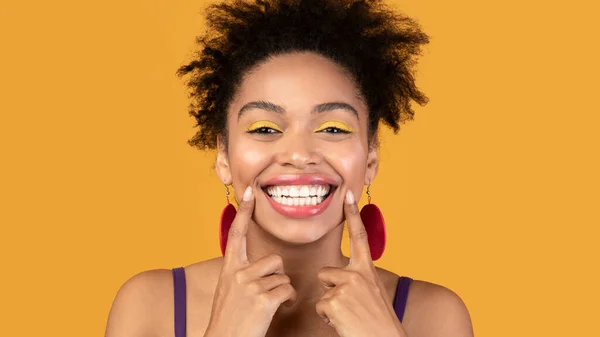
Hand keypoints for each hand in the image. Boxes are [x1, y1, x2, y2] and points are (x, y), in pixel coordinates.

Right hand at [204, 186, 296, 336]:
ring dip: (283, 290)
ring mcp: (250, 286)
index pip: (237, 233)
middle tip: (268, 293)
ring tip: (271, 304)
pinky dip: (289, 300)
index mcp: (229, 269)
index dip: (244, 212)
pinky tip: (280, 309)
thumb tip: (263, 266)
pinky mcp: (263, 300)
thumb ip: (242, 274)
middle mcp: (238, 274)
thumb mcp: (229, 291)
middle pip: (274, 259)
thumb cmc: (230, 319)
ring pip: (283, 276)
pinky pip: (288, 290)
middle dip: (277, 276)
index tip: (249, 192)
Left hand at [315, 190, 406, 336]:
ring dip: (330, 305)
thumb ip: (358, 279)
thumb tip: (340, 277)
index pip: (359, 236)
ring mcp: (345, 287)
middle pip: (326, 272)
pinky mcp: (334, 301)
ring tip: (348, 316)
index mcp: (367, 271)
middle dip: (330, 289)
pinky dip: (328, 318)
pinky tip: (344, 323)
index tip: (348, 194)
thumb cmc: (378, 322)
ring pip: (323, 290)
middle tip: (350, 307)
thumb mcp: (373, 293)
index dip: (353, 214)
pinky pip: (320, 307)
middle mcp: (357, 274)